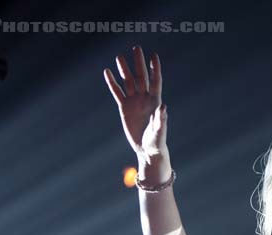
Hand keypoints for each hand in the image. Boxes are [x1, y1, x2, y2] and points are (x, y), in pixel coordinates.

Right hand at [103, 45, 167, 162]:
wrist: (146, 149)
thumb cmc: (156, 141)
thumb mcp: (159, 131)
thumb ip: (162, 119)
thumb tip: (164, 106)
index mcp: (155, 101)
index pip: (155, 81)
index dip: (154, 68)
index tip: (154, 55)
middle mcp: (145, 98)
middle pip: (142, 77)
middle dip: (139, 63)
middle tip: (136, 48)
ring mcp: (134, 101)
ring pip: (129, 82)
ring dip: (124, 70)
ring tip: (119, 57)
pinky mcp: (124, 107)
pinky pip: (117, 92)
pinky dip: (112, 83)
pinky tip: (107, 72)